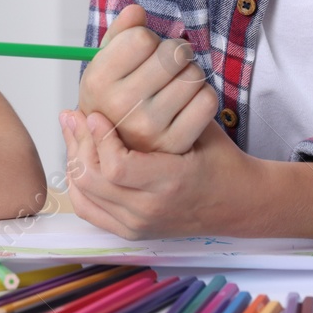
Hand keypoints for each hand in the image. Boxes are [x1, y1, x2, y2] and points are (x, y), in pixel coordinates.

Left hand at [60, 108, 249, 239]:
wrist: (239, 203)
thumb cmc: (220, 160)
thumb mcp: (200, 129)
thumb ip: (166, 109)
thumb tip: (127, 80)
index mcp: (171, 183)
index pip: (117, 168)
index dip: (100, 139)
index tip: (94, 114)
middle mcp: (151, 210)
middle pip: (93, 181)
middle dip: (78, 144)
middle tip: (73, 115)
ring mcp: (139, 225)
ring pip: (85, 194)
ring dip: (74, 159)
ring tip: (73, 131)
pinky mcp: (132, 231)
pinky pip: (90, 210)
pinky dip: (78, 185)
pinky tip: (78, 160)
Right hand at [77, 4, 217, 153]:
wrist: (127, 150)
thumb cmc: (119, 97)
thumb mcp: (108, 65)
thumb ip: (120, 33)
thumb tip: (136, 11)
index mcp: (97, 81)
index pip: (142, 38)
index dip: (149, 39)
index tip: (146, 51)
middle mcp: (119, 106)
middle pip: (173, 54)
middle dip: (176, 52)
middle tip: (170, 64)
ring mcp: (148, 128)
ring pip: (194, 75)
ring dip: (190, 75)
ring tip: (176, 85)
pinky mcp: (175, 143)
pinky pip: (208, 101)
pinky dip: (203, 96)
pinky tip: (188, 103)